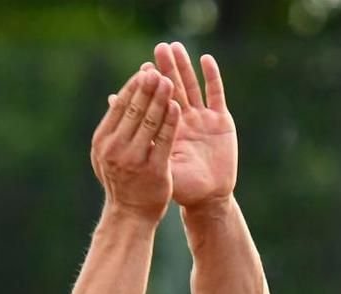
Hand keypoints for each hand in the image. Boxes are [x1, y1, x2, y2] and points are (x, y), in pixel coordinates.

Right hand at [89, 68, 175, 220]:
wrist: (130, 215)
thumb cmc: (121, 181)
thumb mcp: (108, 154)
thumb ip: (114, 127)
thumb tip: (116, 96)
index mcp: (103, 141)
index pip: (120, 106)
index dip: (133, 86)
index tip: (146, 70)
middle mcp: (115, 149)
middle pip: (134, 110)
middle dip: (147, 87)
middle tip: (159, 70)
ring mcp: (134, 160)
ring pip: (149, 122)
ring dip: (160, 99)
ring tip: (170, 80)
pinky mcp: (154, 170)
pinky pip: (164, 140)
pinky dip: (170, 122)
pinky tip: (177, 107)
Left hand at [155, 42, 236, 209]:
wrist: (206, 199)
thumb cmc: (179, 188)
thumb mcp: (158, 167)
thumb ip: (143, 146)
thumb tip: (118, 128)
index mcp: (166, 130)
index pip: (155, 103)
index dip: (150, 87)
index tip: (143, 70)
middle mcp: (183, 120)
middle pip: (173, 89)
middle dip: (166, 70)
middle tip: (159, 50)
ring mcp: (203, 118)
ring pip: (192, 86)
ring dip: (184, 67)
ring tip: (176, 48)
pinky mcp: (221, 120)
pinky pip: (216, 94)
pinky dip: (212, 77)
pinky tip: (206, 60)